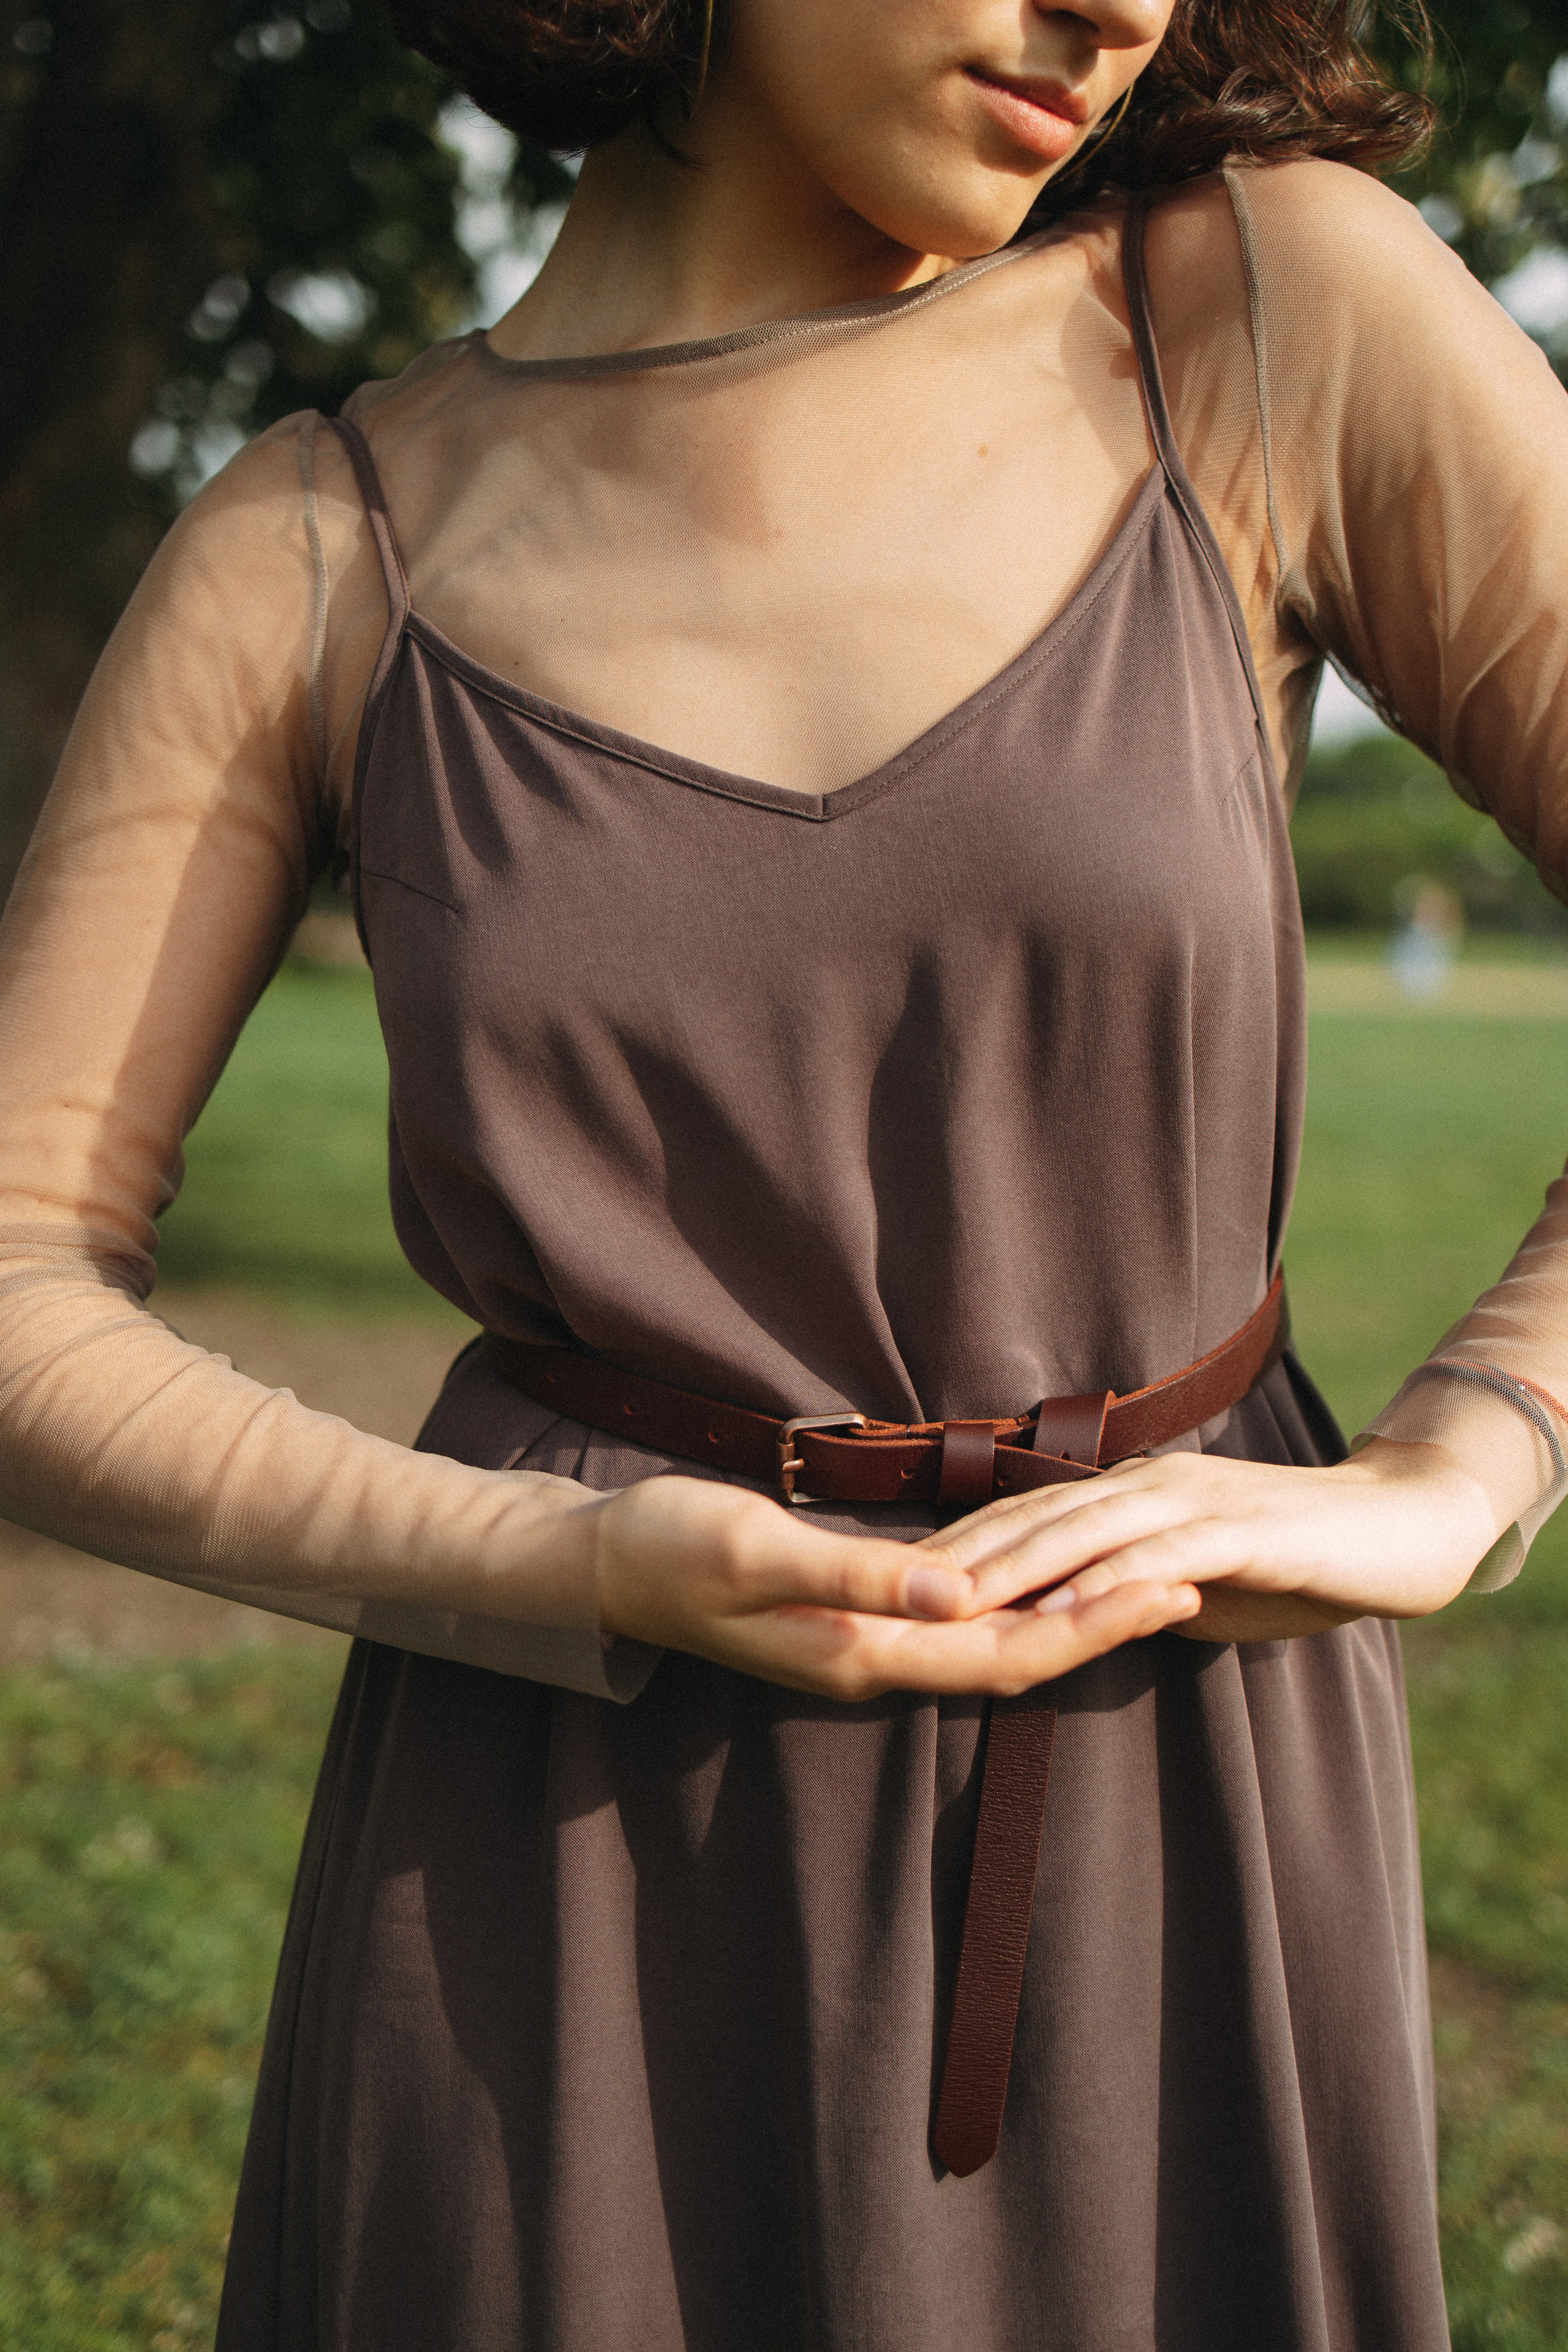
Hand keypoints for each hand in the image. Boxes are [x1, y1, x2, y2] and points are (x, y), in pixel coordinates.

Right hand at [589, 1473, 1201, 1698]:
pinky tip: (1044, 1574)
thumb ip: (855, 1581)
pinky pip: (958, 1621)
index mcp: (864, 1652)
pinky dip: (1016, 1601)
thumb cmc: (670, 1550)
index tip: (1173, 1586)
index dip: (1096, 1622)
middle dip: (1108, 1620)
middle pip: (1019, 1653)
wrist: (602, 1567)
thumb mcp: (755, 1553)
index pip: (1009, 1651)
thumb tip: (956, 1600)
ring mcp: (865, 1644)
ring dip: (1070, 1615)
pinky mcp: (855, 1616)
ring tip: (1144, 1581)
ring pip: (994, 1641)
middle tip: (1195, 1578)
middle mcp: (876, 1660)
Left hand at [915, 1437, 1498, 1642]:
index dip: (956, 1550)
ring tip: (951, 1600)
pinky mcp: (1243, 1531)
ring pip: (1085, 1532)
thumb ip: (1127, 1593)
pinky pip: (1164, 1558)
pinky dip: (1112, 1582)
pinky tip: (1068, 1609)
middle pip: (1034, 1518)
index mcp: (1130, 1497)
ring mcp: (1195, 1503)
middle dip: (958, 1556)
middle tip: (885, 1590)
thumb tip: (1063, 1623)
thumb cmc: (1291, 1564)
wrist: (1399, 1528)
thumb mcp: (1192, 1583)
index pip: (1024, 1520)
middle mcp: (1149, 1488)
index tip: (888, 1583)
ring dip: (1015, 1566)